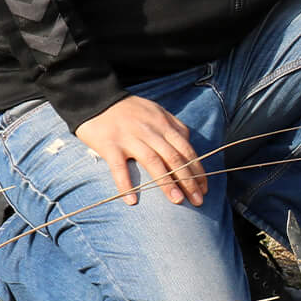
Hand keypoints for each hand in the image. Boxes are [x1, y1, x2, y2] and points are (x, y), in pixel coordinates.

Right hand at [75, 96, 207, 206]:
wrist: (96, 99)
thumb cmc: (129, 109)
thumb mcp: (156, 111)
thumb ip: (174, 126)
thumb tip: (188, 142)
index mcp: (163, 124)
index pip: (186, 150)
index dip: (197, 170)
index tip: (204, 189)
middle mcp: (150, 131)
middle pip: (174, 158)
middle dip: (189, 181)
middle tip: (198, 201)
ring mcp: (130, 138)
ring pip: (153, 163)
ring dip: (167, 183)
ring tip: (177, 201)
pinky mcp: (110, 145)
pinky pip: (119, 168)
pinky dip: (126, 185)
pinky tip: (132, 201)